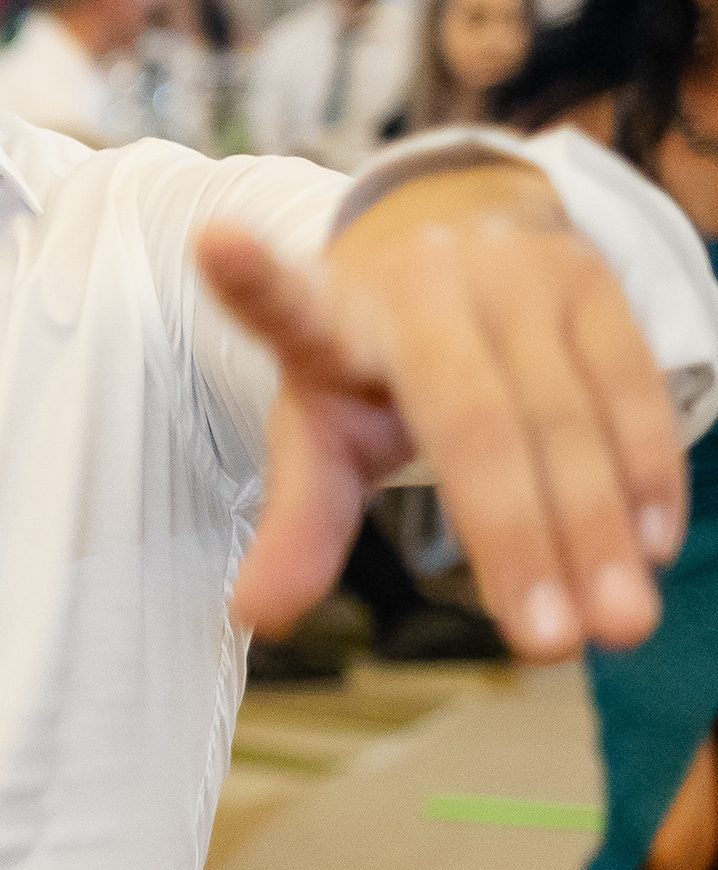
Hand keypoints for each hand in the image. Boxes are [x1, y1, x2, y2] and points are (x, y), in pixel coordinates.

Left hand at [199, 163, 686, 658]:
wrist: (455, 224)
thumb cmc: (376, 356)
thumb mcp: (324, 425)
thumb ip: (299, 520)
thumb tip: (255, 615)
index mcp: (334, 318)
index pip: (286, 307)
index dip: (251, 282)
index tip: (217, 248)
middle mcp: (423, 282)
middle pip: (475, 420)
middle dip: (516, 536)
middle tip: (548, 645)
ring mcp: (515, 274)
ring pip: (568, 411)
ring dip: (599, 526)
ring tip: (618, 624)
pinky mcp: (591, 278)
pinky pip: (631, 385)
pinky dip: (647, 470)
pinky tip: (652, 544)